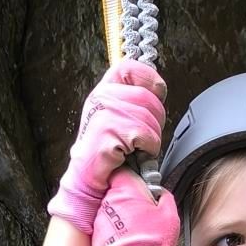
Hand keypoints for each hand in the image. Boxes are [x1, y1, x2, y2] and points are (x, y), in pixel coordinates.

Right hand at [48, 61, 166, 234]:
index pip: (129, 68)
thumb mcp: (118, 116)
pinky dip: (148, 148)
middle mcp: (101, 98)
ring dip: (152, 137)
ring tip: (139, 148)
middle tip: (145, 136)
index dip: (149, 78)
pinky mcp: (108, 134)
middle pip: (148, 97)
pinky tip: (135, 155)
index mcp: (104, 90)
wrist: (88, 178)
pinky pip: (144, 135)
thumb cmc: (107, 149)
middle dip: (156, 119)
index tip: (157, 93)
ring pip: (149, 117)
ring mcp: (103, 114)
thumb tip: (157, 87)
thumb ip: (131, 99)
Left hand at [90, 166, 179, 245]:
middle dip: (128, 198)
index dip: (133, 177)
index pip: (123, 172)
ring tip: (136, 230)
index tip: (142, 186)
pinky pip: (105, 228)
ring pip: (110, 210)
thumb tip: (160, 194)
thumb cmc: (151, 244)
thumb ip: (165, 197)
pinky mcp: (94, 237)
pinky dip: (114, 231)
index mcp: (124, 190)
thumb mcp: (170, 216)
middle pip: (116, 191)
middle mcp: (106, 202)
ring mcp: (98, 220)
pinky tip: (127, 242)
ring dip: (121, 215)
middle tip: (143, 211)